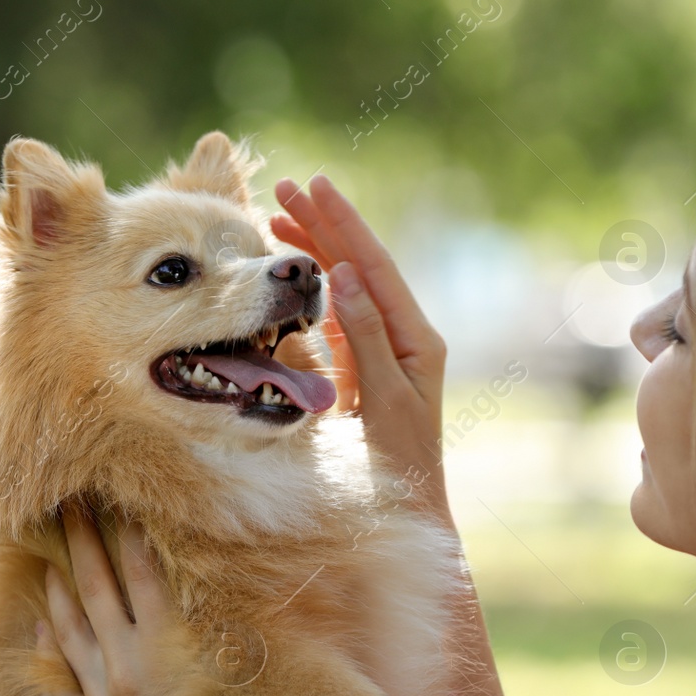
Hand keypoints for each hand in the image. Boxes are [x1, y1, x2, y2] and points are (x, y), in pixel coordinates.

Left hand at [38, 508, 309, 695]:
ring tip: (47, 552)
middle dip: (80, 542)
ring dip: (58, 586)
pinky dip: (47, 649)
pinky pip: (59, 681)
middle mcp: (127, 667)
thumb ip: (246, 631)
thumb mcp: (256, 687)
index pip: (141, 571)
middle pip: (96, 589)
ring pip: (69, 631)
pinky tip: (39, 626)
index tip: (116, 494)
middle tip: (65, 502)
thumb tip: (252, 585)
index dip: (128, 529)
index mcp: (168, 648)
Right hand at [272, 174, 448, 516]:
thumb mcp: (385, 400)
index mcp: (418, 340)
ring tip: (277, 217)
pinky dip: (313, 288)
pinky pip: (339, 314)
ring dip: (315, 250)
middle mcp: (406, 337)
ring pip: (348, 286)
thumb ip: (366, 338)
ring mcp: (387, 350)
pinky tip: (294, 270)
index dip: (344, 225)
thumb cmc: (400, 466)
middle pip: (361, 267)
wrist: (408, 509)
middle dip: (324, 224)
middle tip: (286, 186)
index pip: (375, 268)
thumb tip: (343, 276)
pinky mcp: (368, 367)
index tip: (316, 187)